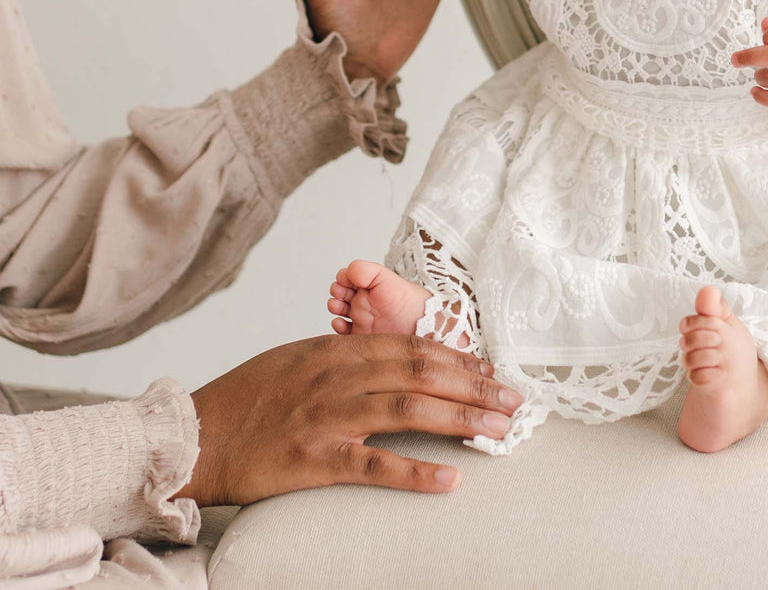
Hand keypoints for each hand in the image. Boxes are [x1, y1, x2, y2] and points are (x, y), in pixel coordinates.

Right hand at [178, 333, 523, 505]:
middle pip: (423, 372)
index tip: (493, 368)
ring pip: (410, 408)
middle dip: (476, 384)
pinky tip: (451, 479)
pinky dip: (417, 471)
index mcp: (337, 348)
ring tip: (500, 429)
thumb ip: (346, 355)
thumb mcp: (300, 357)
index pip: (414, 346)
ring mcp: (328, 415)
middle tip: (515, 399)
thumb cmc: (248, 397)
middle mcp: (339, 374)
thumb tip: (394, 358)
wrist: (194, 434)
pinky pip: (375, 464)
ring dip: (463, 418)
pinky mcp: (315, 459)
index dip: (460, 357)